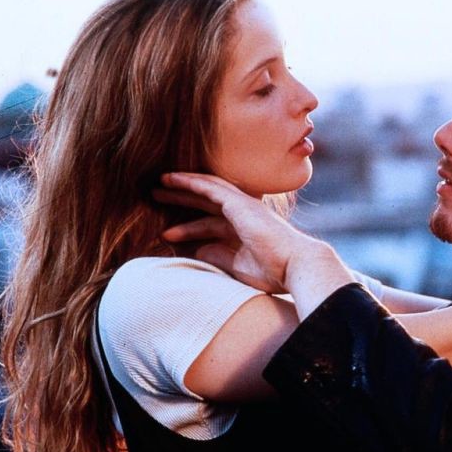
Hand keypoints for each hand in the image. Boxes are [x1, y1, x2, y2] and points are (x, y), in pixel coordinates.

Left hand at [155, 172, 315, 292]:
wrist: (295, 265)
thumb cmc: (274, 272)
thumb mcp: (238, 267)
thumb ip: (219, 256)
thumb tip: (198, 250)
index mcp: (245, 230)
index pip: (212, 223)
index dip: (189, 226)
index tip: (168, 230)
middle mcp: (244, 214)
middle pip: (206, 203)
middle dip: (182, 200)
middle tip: (156, 197)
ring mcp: (243, 206)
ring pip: (206, 190)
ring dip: (181, 187)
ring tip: (158, 186)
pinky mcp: (239, 203)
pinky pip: (210, 187)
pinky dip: (190, 182)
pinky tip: (172, 180)